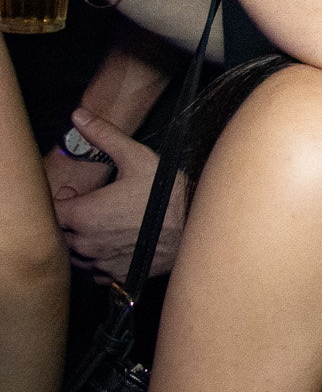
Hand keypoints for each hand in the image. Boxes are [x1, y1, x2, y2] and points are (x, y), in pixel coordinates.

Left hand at [53, 108, 184, 281]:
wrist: (199, 225)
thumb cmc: (168, 193)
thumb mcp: (137, 157)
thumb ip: (104, 136)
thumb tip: (79, 116)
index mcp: (83, 215)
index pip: (52, 211)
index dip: (63, 200)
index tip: (77, 194)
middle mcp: (86, 243)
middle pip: (61, 234)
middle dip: (72, 221)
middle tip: (95, 207)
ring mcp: (101, 262)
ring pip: (76, 254)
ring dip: (84, 241)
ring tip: (105, 225)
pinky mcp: (117, 275)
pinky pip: (95, 271)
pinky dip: (99, 259)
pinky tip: (117, 244)